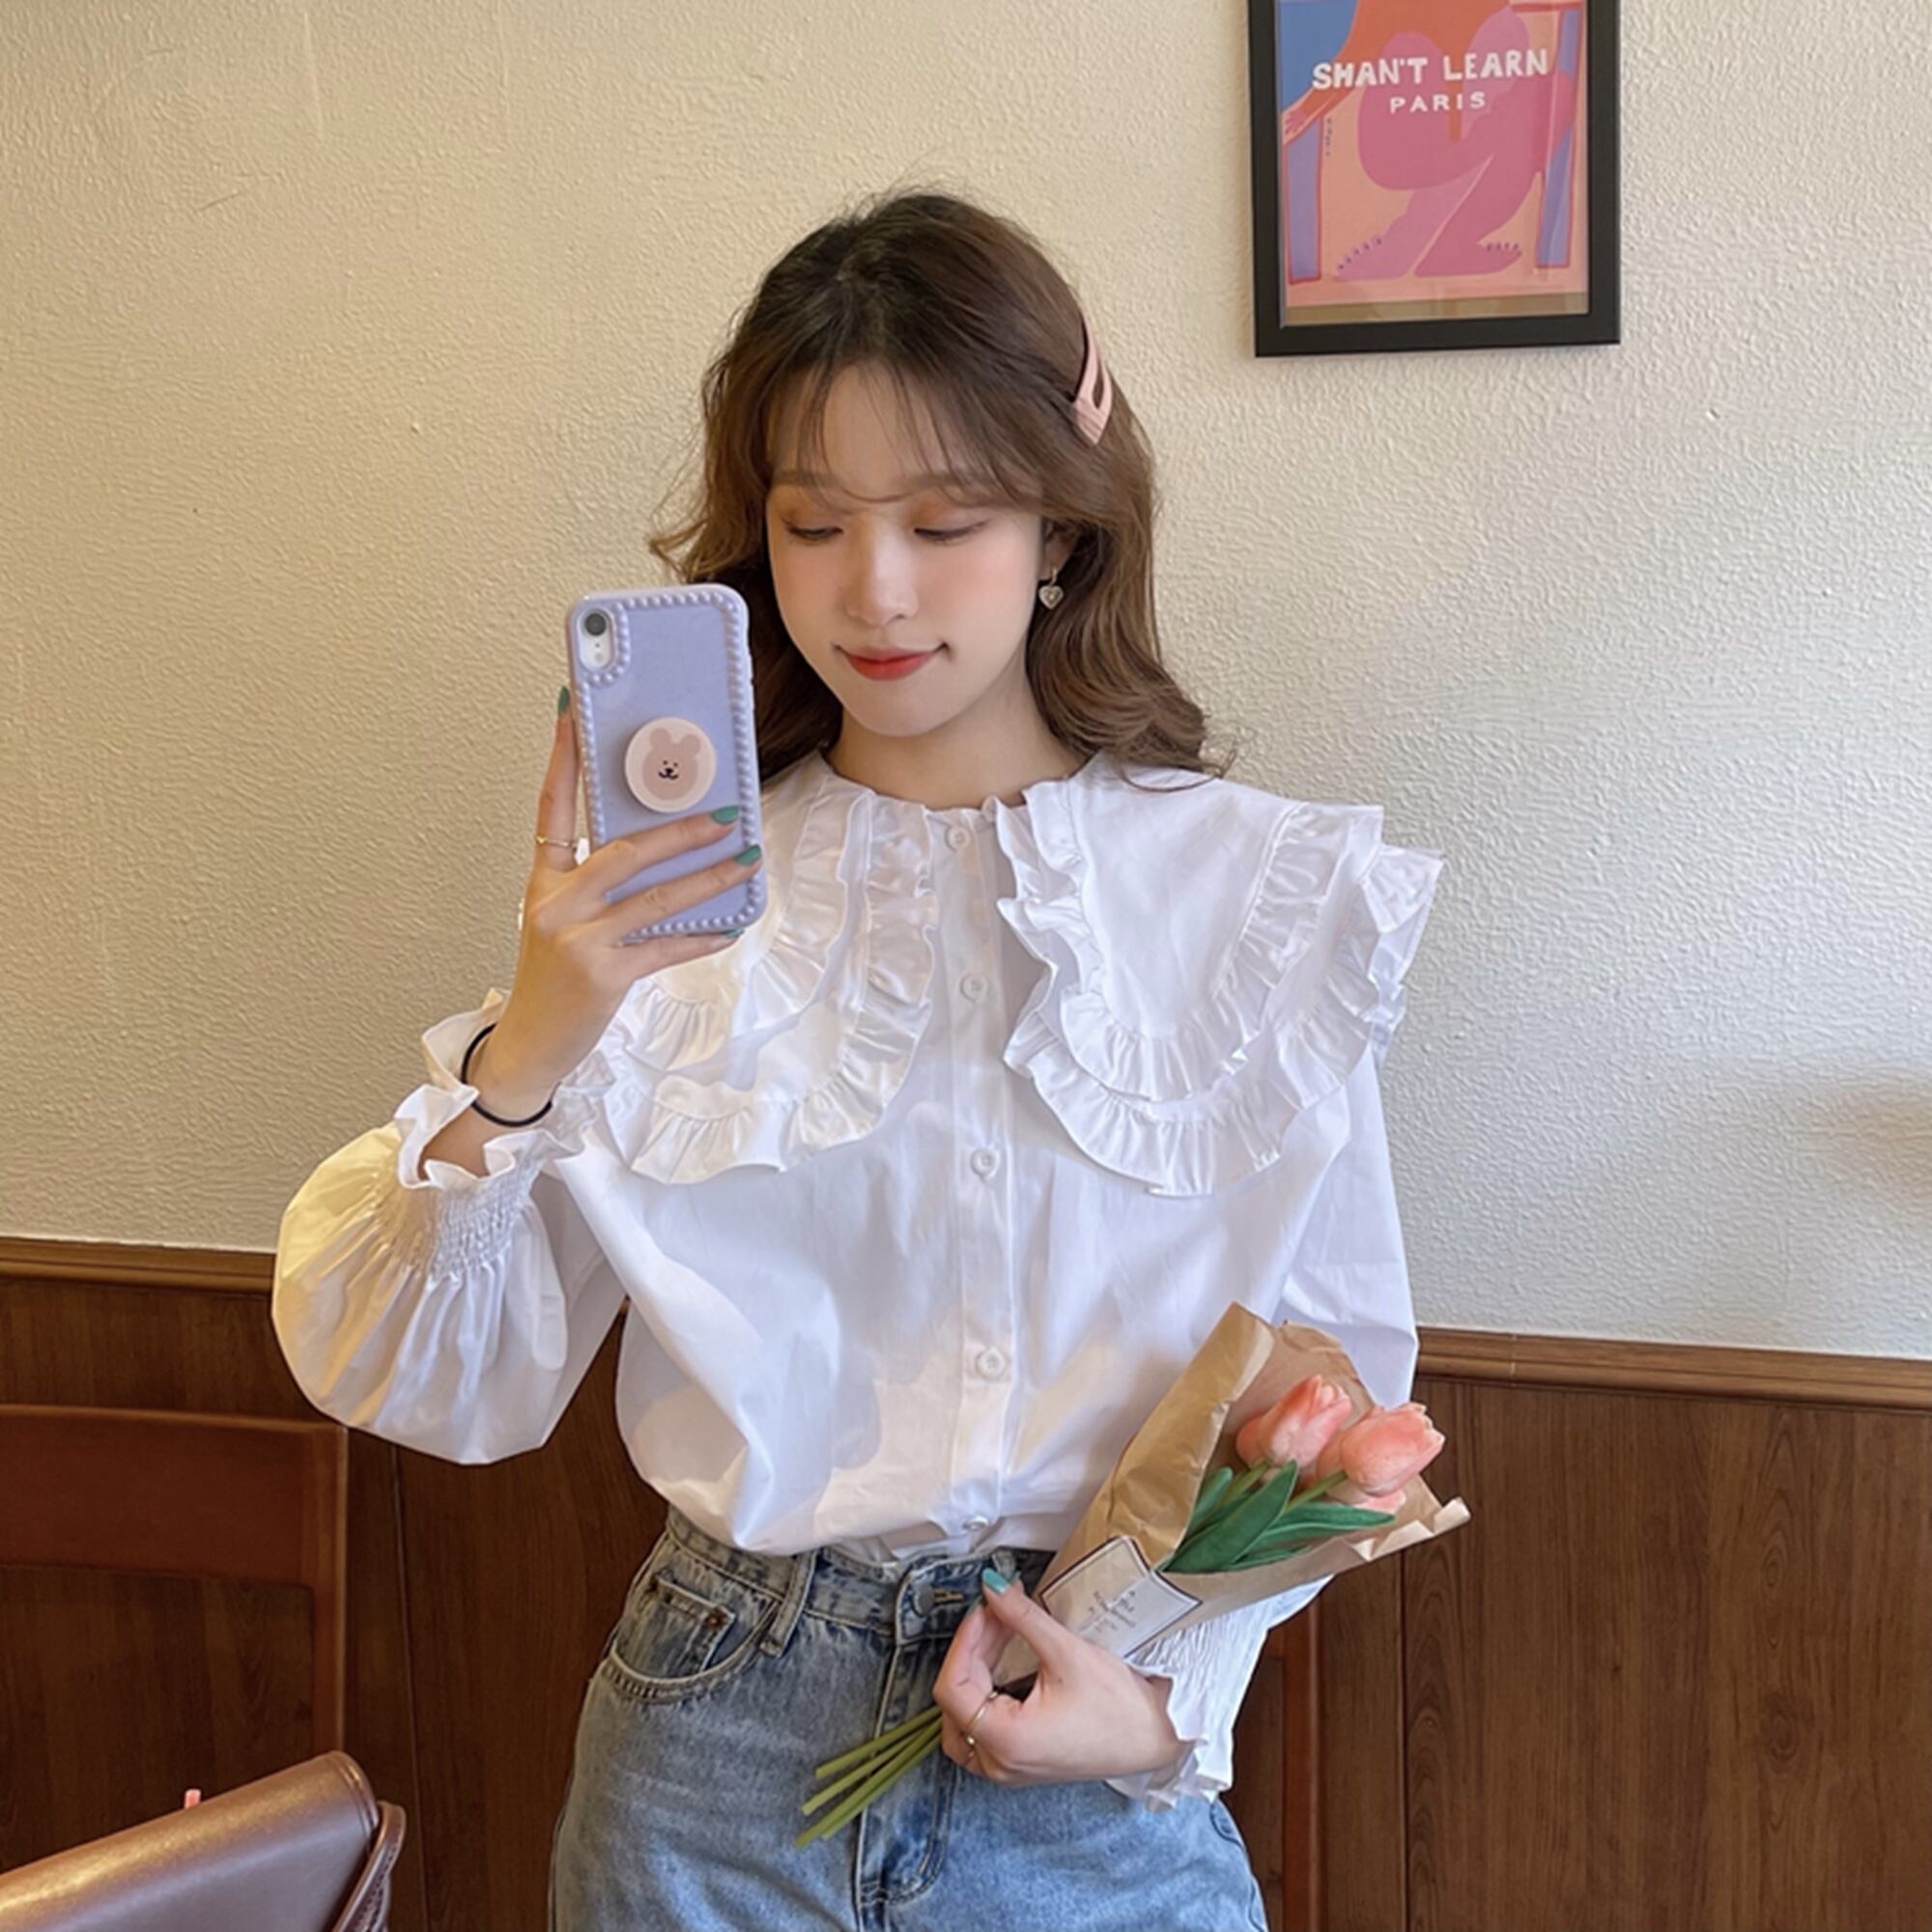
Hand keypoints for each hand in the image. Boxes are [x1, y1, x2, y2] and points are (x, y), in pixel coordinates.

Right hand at [478, 695, 764, 1110]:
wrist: (531, 1043)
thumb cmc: (554, 976)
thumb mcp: (561, 919)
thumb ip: (596, 883)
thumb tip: (658, 845)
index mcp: (543, 881)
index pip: (550, 805)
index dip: (562, 757)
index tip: (572, 710)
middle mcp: (557, 904)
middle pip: (624, 851)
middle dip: (679, 829)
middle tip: (725, 812)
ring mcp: (578, 940)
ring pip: (655, 898)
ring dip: (707, 878)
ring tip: (744, 859)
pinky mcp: (603, 976)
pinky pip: (665, 947)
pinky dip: (701, 937)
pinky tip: (731, 927)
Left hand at [931, 1572, 1191, 1788]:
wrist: (1156, 1736)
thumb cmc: (1121, 1707)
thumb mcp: (1066, 1652)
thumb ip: (1022, 1616)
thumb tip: (992, 1587)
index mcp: (1007, 1742)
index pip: (953, 1687)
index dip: (964, 1641)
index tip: (983, 1610)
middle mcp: (1000, 1764)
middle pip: (956, 1700)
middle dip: (973, 1650)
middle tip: (996, 1613)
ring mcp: (1009, 1769)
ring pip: (963, 1719)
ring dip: (976, 1672)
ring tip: (999, 1635)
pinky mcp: (1021, 1762)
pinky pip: (982, 1731)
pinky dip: (985, 1694)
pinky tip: (1004, 1664)